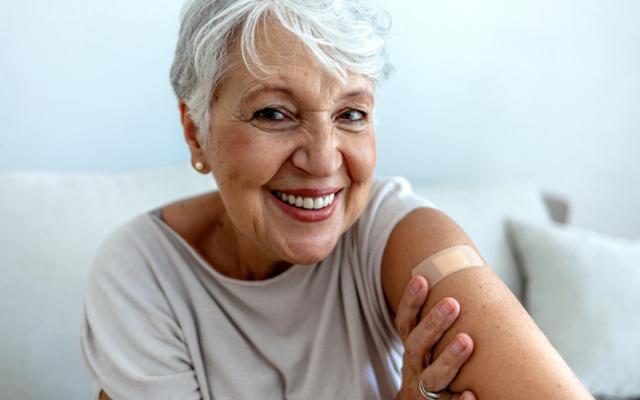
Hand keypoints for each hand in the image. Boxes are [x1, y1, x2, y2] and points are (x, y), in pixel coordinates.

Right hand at [394, 275, 475, 399]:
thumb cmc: (428, 366)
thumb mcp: (424, 345)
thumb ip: (435, 321)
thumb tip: (460, 274)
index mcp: (411, 346)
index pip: (405, 322)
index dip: (410, 301)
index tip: (421, 279)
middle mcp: (414, 365)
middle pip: (417, 344)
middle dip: (433, 323)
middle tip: (452, 303)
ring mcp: (425, 389)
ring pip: (433, 375)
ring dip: (448, 358)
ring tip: (467, 341)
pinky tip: (472, 394)